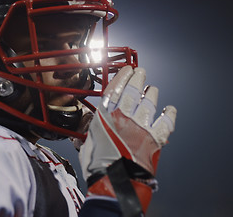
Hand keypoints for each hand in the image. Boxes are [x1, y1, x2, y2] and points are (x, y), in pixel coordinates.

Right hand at [79, 66, 175, 213]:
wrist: (115, 181)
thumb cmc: (98, 165)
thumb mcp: (86, 146)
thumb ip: (87, 137)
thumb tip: (79, 138)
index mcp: (105, 117)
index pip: (115, 90)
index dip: (121, 78)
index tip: (126, 69)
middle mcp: (124, 117)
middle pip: (133, 92)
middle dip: (138, 79)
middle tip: (141, 72)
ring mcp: (141, 127)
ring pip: (149, 103)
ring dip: (152, 94)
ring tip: (153, 89)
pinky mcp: (154, 139)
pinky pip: (165, 122)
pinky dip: (169, 115)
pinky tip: (170, 109)